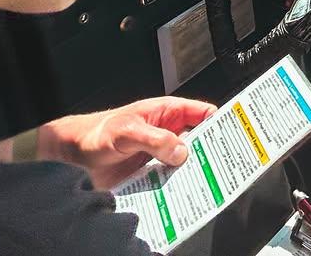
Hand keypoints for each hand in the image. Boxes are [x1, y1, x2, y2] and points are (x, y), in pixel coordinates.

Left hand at [37, 96, 215, 188]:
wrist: (74, 155)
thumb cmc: (98, 133)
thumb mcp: (128, 131)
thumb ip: (155, 139)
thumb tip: (182, 151)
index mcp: (167, 113)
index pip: (202, 113)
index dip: (221, 121)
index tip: (236, 134)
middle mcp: (168, 134)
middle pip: (200, 142)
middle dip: (213, 152)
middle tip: (227, 165)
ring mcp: (161, 156)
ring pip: (188, 164)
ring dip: (196, 174)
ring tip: (211, 185)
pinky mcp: (153, 176)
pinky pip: (173, 182)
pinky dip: (180, 189)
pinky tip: (187, 197)